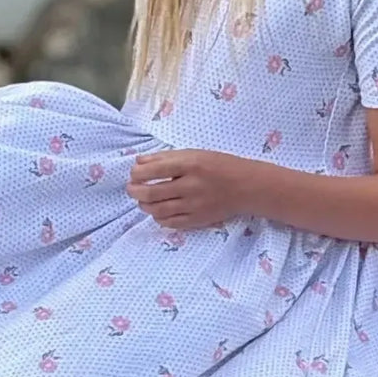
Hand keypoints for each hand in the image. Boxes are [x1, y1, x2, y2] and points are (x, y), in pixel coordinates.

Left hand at [126, 149, 251, 229]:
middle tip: (131, 189)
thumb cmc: (218, 165)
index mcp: (190, 164)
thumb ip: (166, 157)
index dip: (137, 173)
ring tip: (142, 200)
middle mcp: (191, 186)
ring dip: (144, 205)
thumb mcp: (194, 154)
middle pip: (152, 193)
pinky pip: (170, 222)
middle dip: (135, 191)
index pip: (153, 170)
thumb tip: (139, 163)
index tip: (134, 173)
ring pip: (158, 210)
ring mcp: (194, 205)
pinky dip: (158, 217)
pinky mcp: (197, 220)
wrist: (245, 187)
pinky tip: (158, 211)